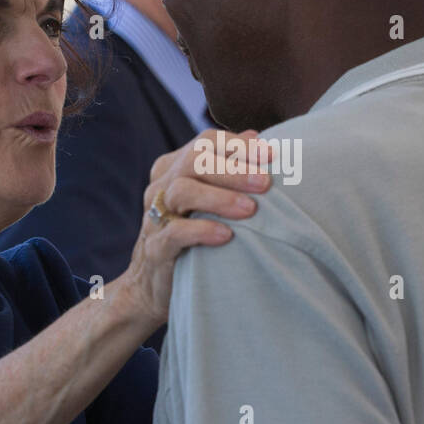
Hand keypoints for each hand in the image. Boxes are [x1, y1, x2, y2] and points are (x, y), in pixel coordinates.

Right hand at [118, 128, 273, 325]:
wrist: (153, 287)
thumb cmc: (192, 237)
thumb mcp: (209, 199)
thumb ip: (228, 166)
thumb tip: (256, 136)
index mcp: (174, 168)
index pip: (205, 142)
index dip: (237, 145)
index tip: (270, 155)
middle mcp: (161, 187)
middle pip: (194, 161)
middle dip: (233, 169)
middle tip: (266, 183)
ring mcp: (154, 217)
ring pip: (181, 191)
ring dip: (220, 198)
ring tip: (251, 209)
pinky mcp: (155, 249)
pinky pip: (174, 232)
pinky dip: (202, 231)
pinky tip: (227, 236)